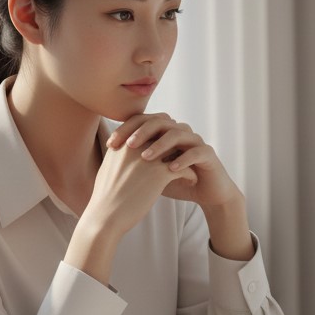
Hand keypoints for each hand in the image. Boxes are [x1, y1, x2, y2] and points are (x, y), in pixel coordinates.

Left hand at [107, 113, 240, 210]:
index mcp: (165, 132)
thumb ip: (135, 163)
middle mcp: (180, 131)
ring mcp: (195, 141)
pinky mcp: (208, 154)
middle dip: (141, 132)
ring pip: (177, 134)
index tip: (111, 144)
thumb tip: (106, 160)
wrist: (206, 193)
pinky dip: (182, 160)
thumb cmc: (177, 182)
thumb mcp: (151, 172)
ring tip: (146, 158)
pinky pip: (195, 152)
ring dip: (160, 145)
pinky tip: (170, 170)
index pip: (142, 121)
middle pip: (159, 122)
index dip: (126, 130)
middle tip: (128, 146)